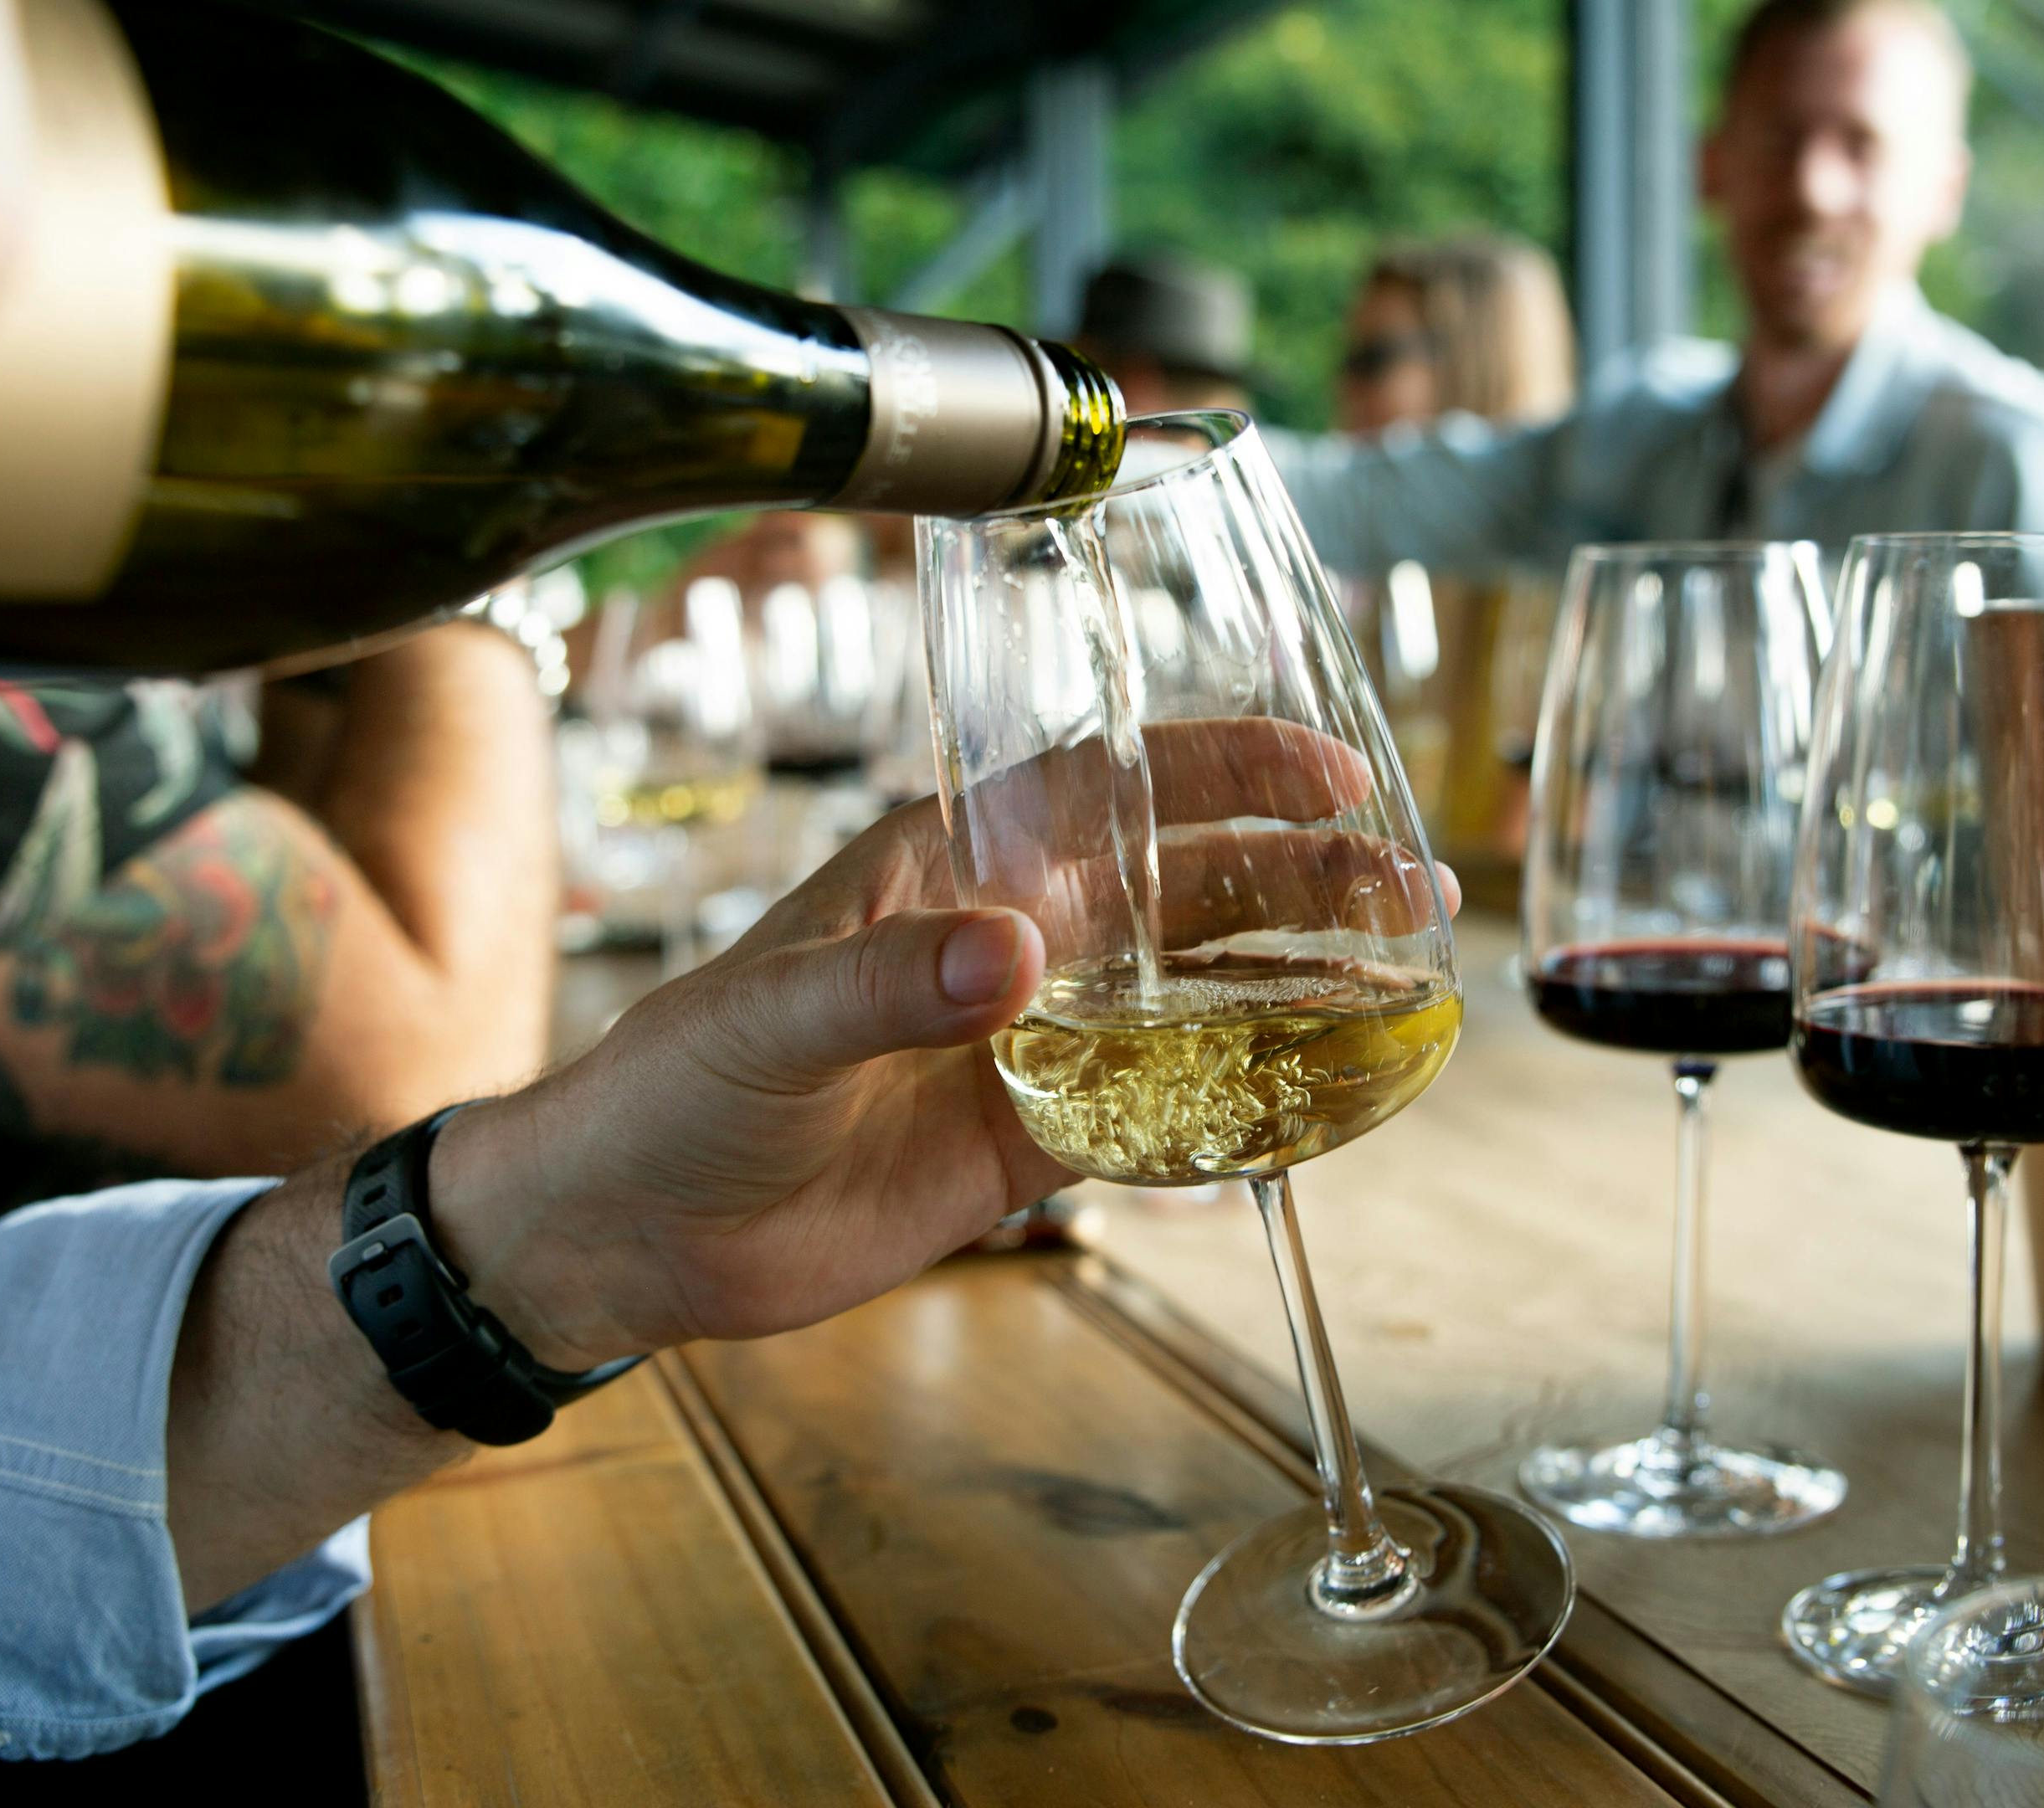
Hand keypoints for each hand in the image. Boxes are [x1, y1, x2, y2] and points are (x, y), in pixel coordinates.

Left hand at [431, 718, 1450, 1367]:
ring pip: (1195, 994)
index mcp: (950, 863)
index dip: (1222, 768)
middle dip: (1302, 878)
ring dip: (1297, 982)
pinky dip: (1244, 1105)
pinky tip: (1326, 1099)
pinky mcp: (1030, 1141)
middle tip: (1411, 890)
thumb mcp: (768, 1020)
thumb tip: (1016, 957)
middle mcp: (1009, 936)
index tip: (1327, 772)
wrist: (632, 1230)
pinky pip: (1162, 1113)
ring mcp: (1029, 1040)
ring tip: (1404, 980)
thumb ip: (889, 982)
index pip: (1109, 783)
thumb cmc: (675, 1086)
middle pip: (1185, 885)